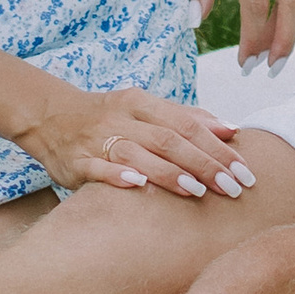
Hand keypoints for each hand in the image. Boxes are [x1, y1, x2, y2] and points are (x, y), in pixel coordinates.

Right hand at [16, 79, 256, 199]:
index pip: (187, 124)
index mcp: (142, 103)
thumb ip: (186, 118)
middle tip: (232, 187)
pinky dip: (117, 176)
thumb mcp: (146, 109)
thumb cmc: (109, 116)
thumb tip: (231, 130)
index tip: (244, 169)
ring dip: (167, 172)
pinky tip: (137, 185)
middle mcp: (123, 119)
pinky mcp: (77, 161)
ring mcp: (99, 139)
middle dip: (203, 164)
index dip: (217, 146)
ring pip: (137, 153)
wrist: (50, 116)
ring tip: (196, 191)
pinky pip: (98, 168)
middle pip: (169, 139)